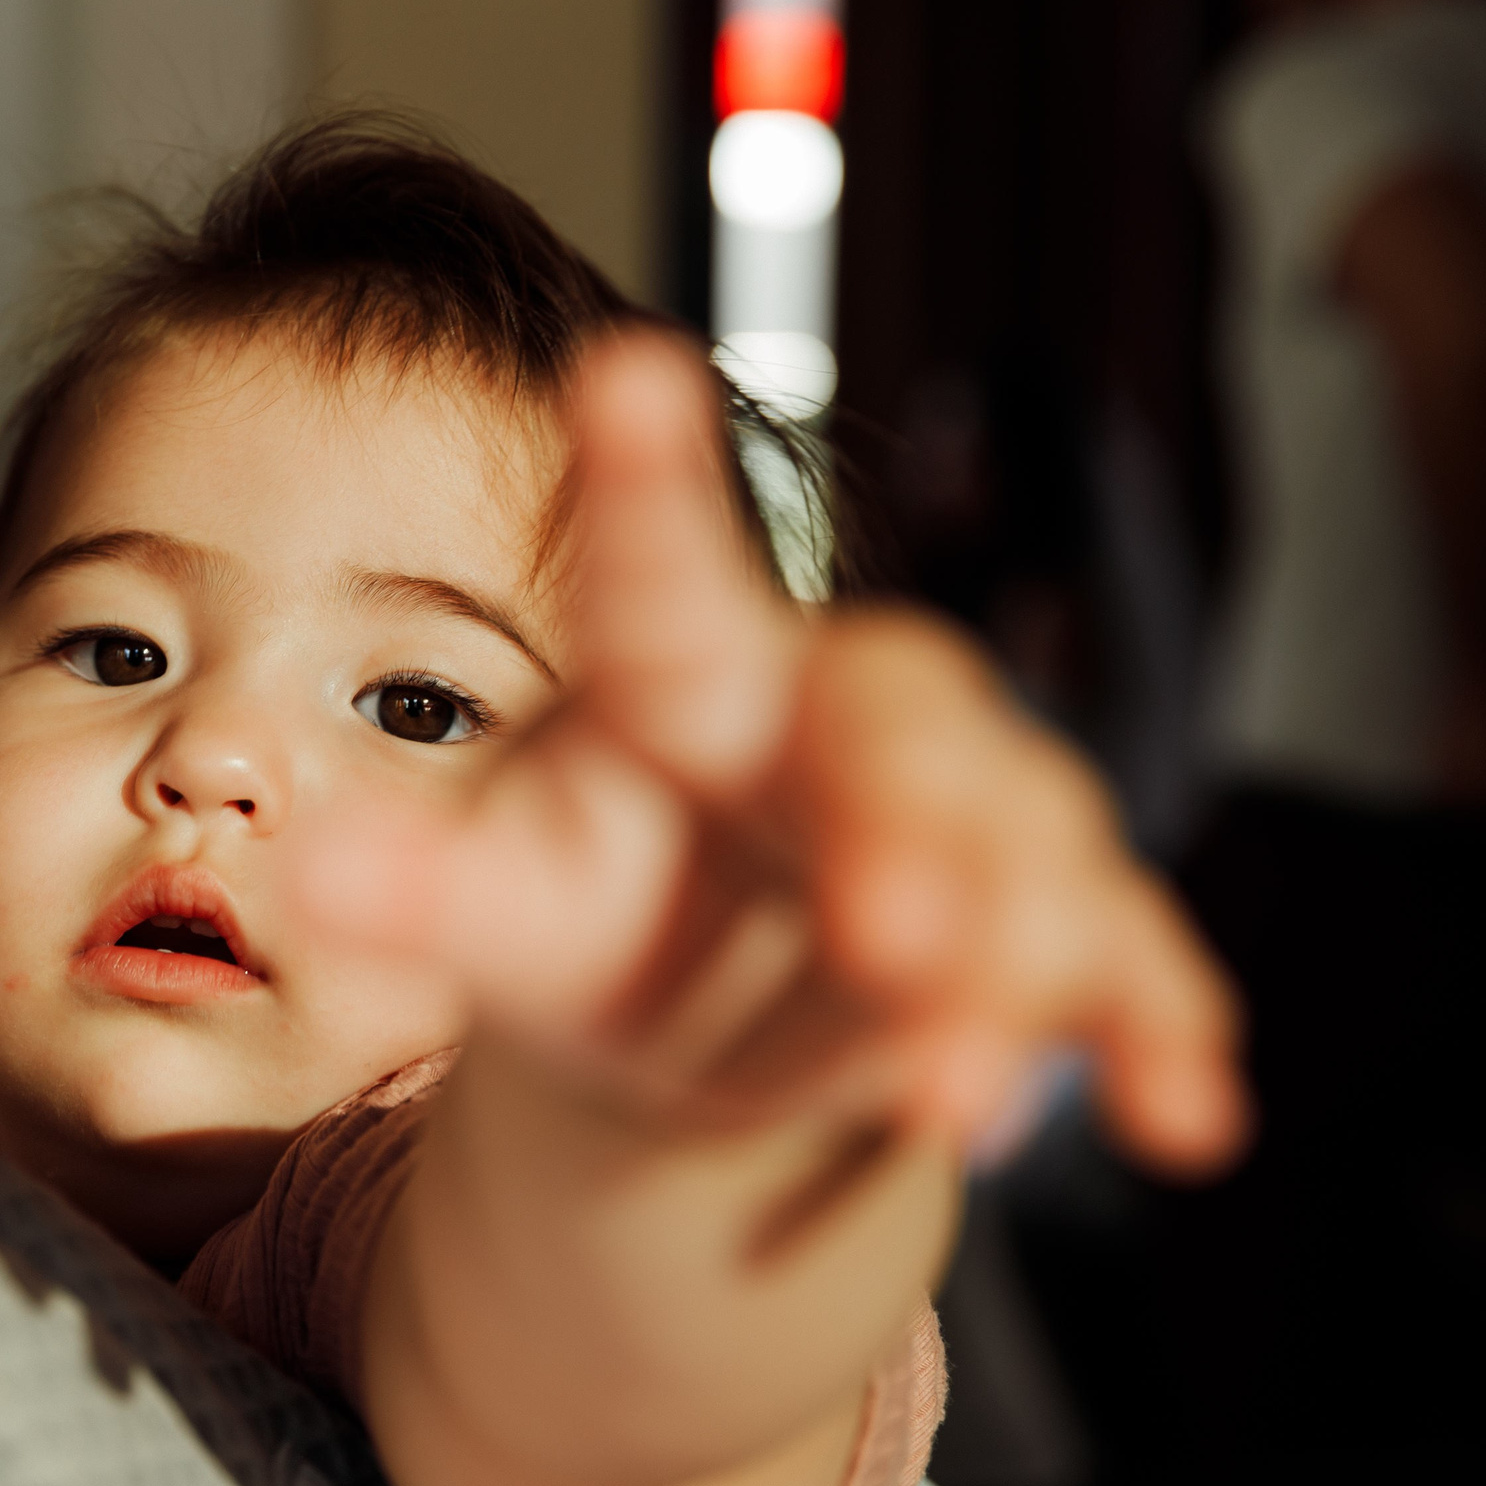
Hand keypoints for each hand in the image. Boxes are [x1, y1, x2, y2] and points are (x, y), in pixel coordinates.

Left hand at [296, 333, 1247, 1176]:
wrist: (704, 1016)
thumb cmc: (599, 920)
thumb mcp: (500, 908)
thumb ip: (415, 885)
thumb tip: (305, 865)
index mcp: (685, 683)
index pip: (660, 572)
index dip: (644, 477)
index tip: (616, 369)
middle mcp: (837, 726)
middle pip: (893, 721)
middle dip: (904, 821)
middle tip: (882, 927)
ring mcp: (962, 820)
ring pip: (1025, 840)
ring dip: (1014, 956)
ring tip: (953, 1098)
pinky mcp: (1048, 931)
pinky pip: (1124, 961)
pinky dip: (1154, 1033)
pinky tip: (1180, 1117)